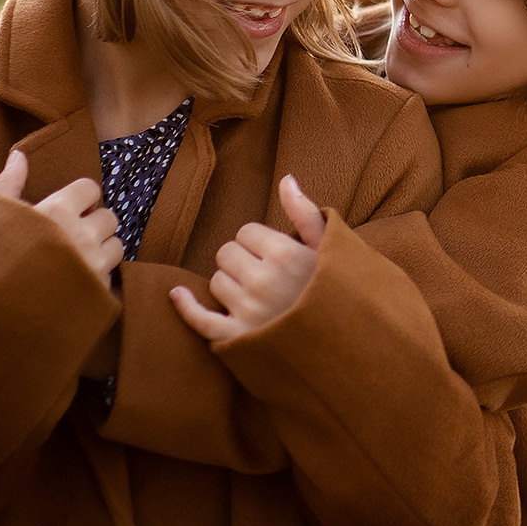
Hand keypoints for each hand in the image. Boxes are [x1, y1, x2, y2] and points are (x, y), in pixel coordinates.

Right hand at [22, 154, 124, 283]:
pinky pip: (110, 279)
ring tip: (75, 260)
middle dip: (94, 223)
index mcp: (57, 211)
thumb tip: (19, 154)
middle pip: (110, 217)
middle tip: (70, 236)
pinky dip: (98, 279)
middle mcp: (82, 236)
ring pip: (117, 247)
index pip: (91, 188)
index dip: (80, 198)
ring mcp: (93, 267)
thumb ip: (9, 183)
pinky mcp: (98, 296)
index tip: (66, 209)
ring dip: (102, 250)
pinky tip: (73, 285)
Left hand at [171, 176, 324, 342]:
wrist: (350, 347)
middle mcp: (263, 282)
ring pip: (216, 282)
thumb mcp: (331, 250)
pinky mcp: (238, 340)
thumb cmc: (340, 294)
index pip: (246, 231)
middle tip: (266, 275)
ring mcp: (248, 313)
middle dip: (242, 260)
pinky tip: (177, 294)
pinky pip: (201, 320)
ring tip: (260, 298)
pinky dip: (186, 306)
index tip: (276, 256)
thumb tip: (285, 179)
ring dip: (231, 286)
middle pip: (226, 253)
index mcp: (287, 255)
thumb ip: (305, 212)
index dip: (259, 241)